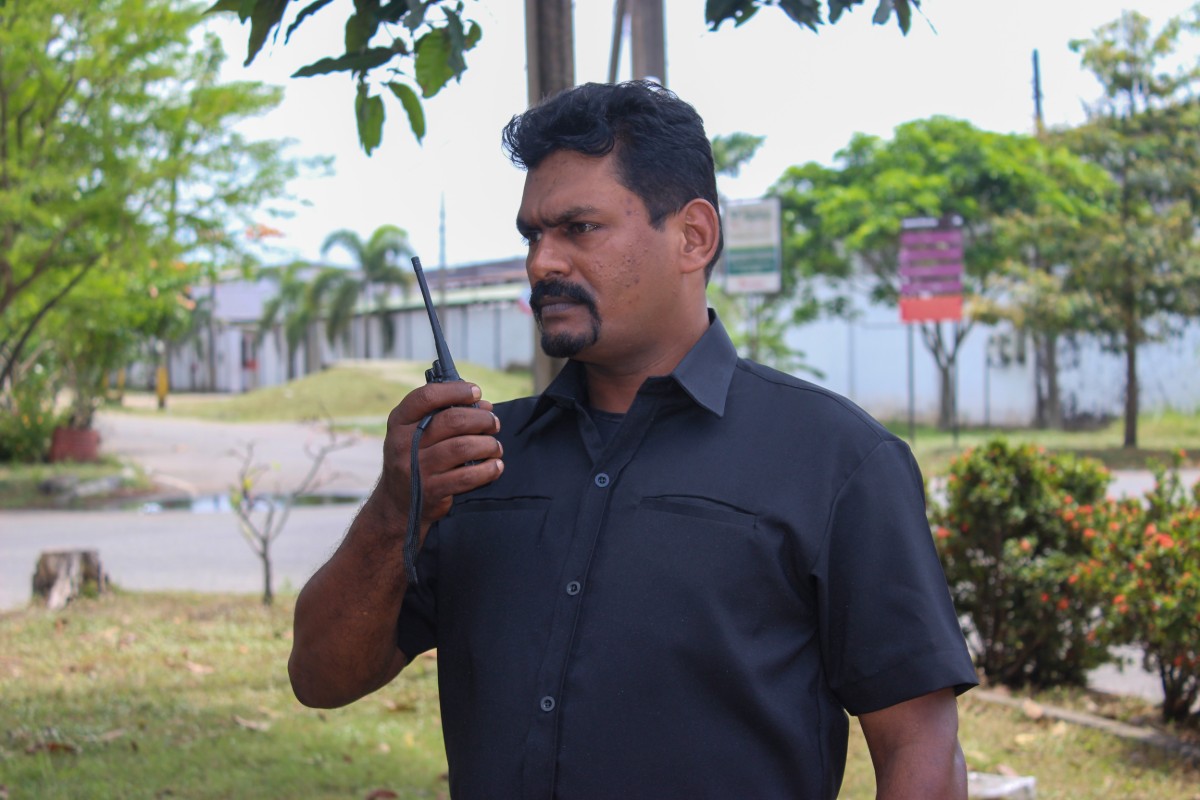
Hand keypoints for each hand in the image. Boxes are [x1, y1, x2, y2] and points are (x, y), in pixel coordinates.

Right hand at [375, 381, 502, 529]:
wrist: (397, 503)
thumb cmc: (415, 459)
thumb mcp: (415, 433)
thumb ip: (443, 415)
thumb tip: (484, 406)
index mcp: (399, 422)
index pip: (426, 397)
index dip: (455, 391)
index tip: (476, 392)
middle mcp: (403, 443)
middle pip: (451, 421)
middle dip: (480, 419)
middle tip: (494, 424)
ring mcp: (415, 468)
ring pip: (462, 447)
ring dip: (487, 445)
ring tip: (495, 447)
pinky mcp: (430, 490)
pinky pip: (466, 476)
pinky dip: (487, 470)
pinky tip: (495, 466)